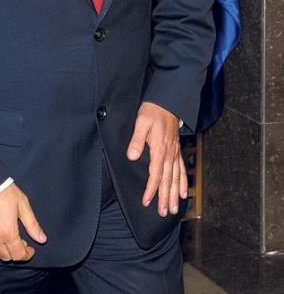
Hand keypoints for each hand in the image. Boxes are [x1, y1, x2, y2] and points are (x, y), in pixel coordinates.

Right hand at [0, 183, 46, 261]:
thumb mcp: (22, 204)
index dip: (26, 255)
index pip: (18, 255)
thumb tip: (42, 239)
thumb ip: (32, 224)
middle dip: (16, 252)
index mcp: (8, 232)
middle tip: (21, 242)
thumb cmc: (3, 191)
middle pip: (6, 257)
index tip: (30, 249)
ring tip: (7, 240)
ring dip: (3, 252)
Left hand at [126, 102, 187, 216]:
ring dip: (174, 194)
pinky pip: (182, 170)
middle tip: (163, 213)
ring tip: (173, 209)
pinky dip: (183, 183)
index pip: (155, 174)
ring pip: (176, 178)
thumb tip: (132, 156)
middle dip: (165, 197)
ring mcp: (174, 153)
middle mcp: (169, 154)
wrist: (166, 103)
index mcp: (160, 149)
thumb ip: (137, 140)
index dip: (151, 189)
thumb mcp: (141, 122)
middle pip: (167, 180)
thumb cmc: (152, 112)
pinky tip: (184, 193)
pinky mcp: (176, 151)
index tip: (147, 201)